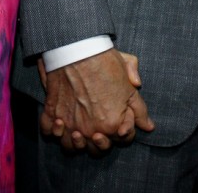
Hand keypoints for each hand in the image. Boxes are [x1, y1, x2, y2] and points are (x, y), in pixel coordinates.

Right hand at [40, 48, 154, 152]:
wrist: (77, 46)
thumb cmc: (104, 61)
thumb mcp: (128, 82)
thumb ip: (139, 108)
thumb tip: (148, 126)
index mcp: (113, 124)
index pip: (123, 139)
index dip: (124, 130)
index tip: (120, 117)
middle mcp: (90, 130)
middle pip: (96, 149)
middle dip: (100, 141)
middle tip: (100, 126)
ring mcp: (69, 124)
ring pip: (70, 147)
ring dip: (74, 142)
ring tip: (77, 129)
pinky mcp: (52, 113)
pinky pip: (49, 131)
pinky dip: (52, 129)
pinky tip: (59, 121)